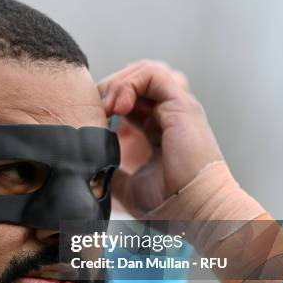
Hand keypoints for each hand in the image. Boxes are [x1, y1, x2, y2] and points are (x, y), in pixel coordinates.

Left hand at [97, 60, 222, 216]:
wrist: (194, 211)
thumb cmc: (166, 204)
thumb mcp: (125, 186)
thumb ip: (110, 171)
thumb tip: (88, 167)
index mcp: (156, 129)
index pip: (128, 98)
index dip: (105, 102)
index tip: (90, 121)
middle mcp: (168, 114)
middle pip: (133, 80)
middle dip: (108, 89)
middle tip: (94, 110)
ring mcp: (176, 107)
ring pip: (142, 71)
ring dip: (118, 84)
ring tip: (108, 108)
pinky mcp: (181, 104)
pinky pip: (152, 74)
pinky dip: (129, 84)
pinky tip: (119, 107)